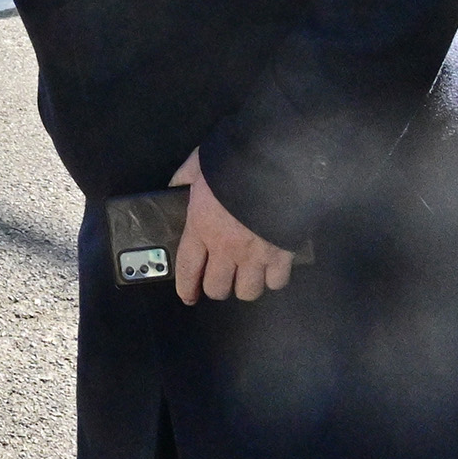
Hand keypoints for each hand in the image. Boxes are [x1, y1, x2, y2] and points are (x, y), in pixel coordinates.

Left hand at [166, 150, 294, 302]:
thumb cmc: (233, 163)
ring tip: (248, 274)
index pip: (187, 269)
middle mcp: (225, 248)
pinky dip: (274, 278)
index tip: (188, 296)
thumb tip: (175, 185)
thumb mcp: (200, 164)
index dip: (186, 288)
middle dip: (217, 286)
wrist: (275, 162)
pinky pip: (276, 282)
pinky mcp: (282, 255)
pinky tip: (272, 268)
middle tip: (222, 277)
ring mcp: (255, 255)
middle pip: (217, 288)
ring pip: (247, 291)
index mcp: (201, 227)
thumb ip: (185, 177)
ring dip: (246, 285)